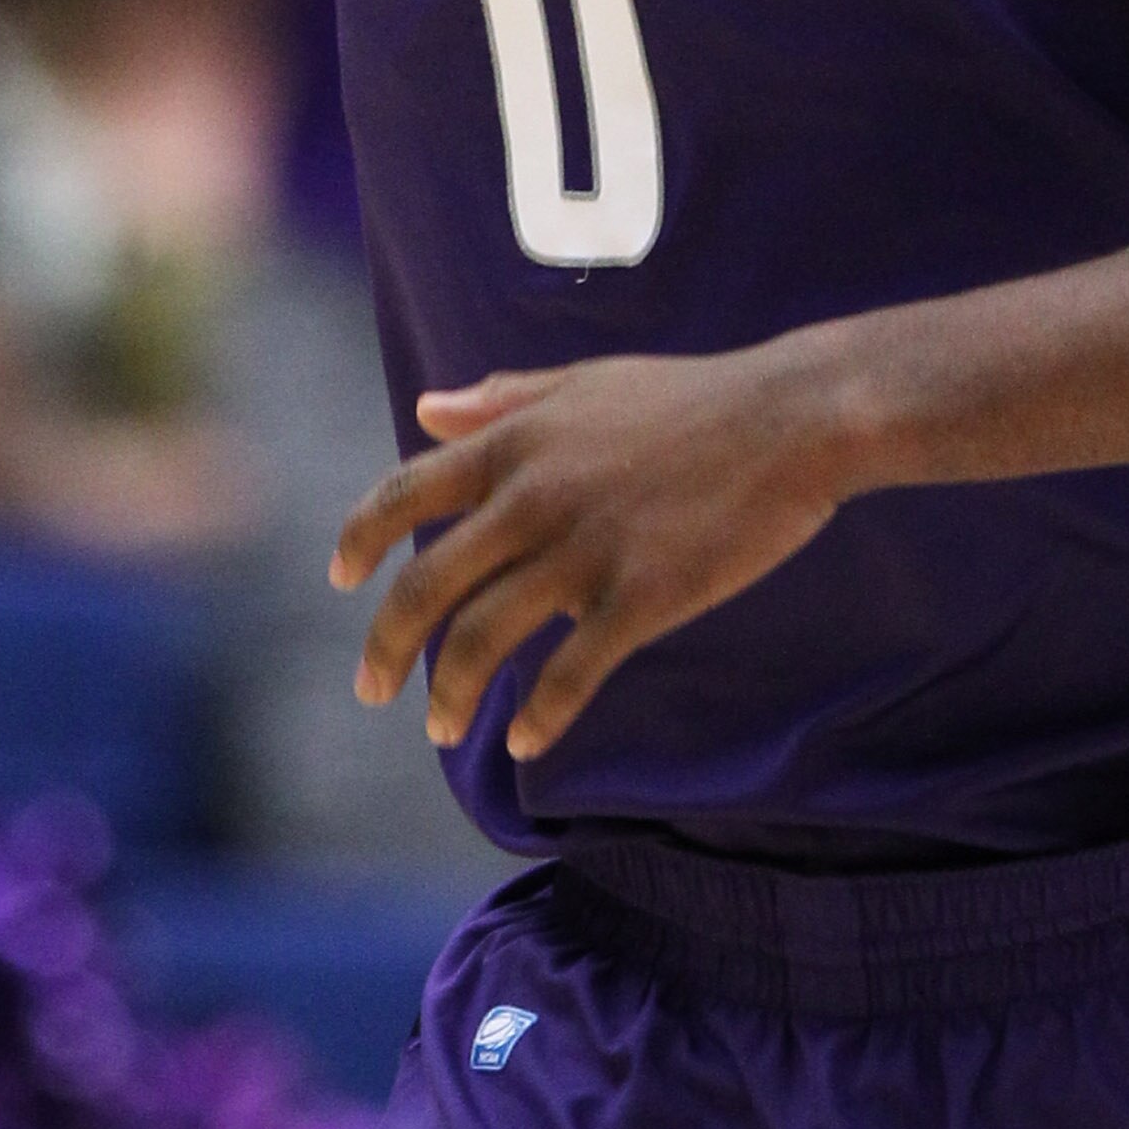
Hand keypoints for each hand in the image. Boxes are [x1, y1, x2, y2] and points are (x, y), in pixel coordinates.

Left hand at [331, 340, 859, 764]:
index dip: (360, 540)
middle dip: (386, 647)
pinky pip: (568, 674)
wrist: (790, 420)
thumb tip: (426, 407)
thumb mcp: (581, 384)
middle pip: (427, 587)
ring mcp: (583, 551)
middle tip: (369, 688)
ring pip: (482, 640)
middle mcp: (531, 498)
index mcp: (514, 444)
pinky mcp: (639, 598)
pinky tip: (527, 743)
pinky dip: (538, 717)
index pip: (405, 493)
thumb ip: (500, 398)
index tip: (339, 578)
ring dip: (448, 695)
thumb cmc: (690, 397)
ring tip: (439, 730)